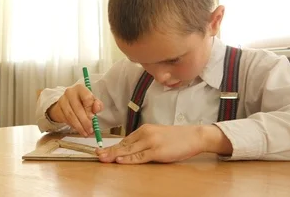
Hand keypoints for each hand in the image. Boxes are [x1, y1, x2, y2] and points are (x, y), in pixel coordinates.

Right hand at [47, 84, 102, 136]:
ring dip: (79, 126)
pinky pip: (66, 119)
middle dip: (85, 121)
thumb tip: (97, 108)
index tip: (93, 117)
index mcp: (80, 88)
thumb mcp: (92, 101)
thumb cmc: (83, 101)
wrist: (68, 102)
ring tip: (86, 133)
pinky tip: (79, 130)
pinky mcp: (58, 109)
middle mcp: (70, 92)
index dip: (90, 109)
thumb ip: (97, 105)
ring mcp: (62, 100)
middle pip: (78, 108)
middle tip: (90, 130)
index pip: (86, 98)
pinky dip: (74, 126)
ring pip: (71, 116)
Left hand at [95, 124, 232, 163]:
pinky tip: (120, 160)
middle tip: (96, 154)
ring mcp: (151, 142)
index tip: (101, 150)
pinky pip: (140, 157)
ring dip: (114, 155)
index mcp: (144, 129)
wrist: (194, 136)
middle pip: (123, 144)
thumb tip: (131, 149)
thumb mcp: (158, 135)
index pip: (125, 140)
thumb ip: (145, 141)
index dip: (112, 147)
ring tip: (103, 158)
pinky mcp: (157, 151)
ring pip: (129, 150)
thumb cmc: (177, 137)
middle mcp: (145, 134)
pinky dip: (129, 159)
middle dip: (109, 150)